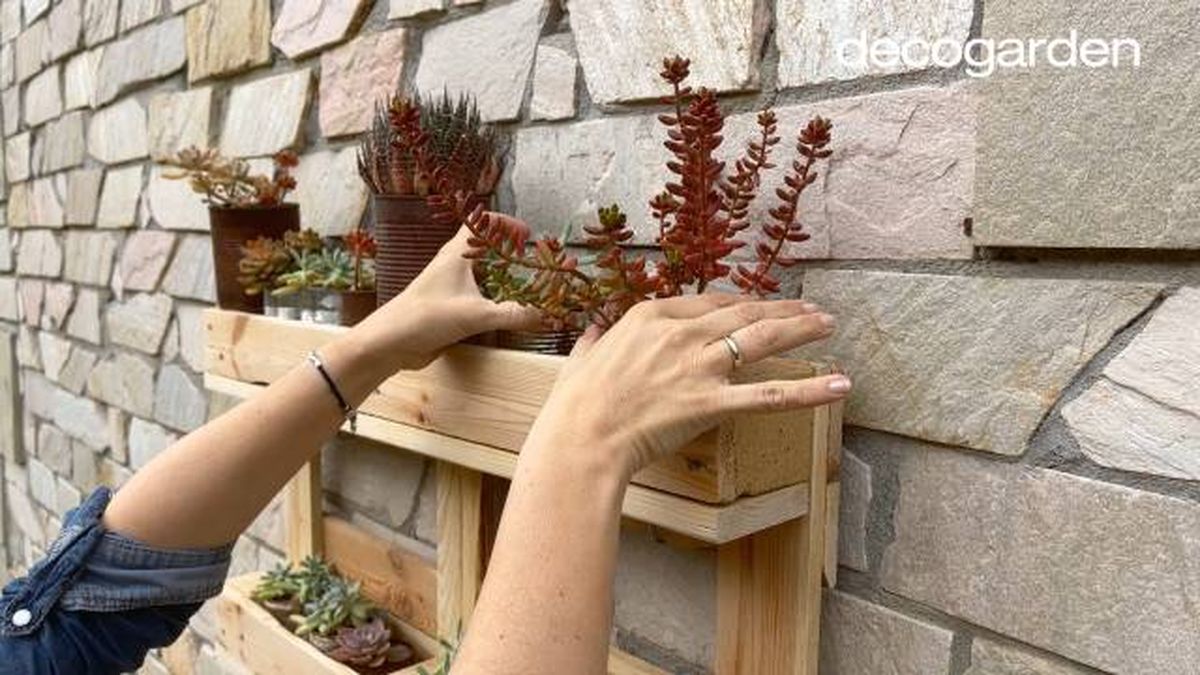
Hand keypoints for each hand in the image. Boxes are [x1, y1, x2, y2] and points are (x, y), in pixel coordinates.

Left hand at [352, 216, 541, 370]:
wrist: (389, 344)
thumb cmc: (425, 318)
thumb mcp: (476, 315)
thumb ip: (514, 314)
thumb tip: (546, 314)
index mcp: (455, 254)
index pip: (480, 222)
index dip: (505, 223)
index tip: (526, 234)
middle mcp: (451, 265)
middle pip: (482, 245)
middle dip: (506, 246)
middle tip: (527, 255)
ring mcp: (448, 287)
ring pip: (479, 270)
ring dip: (499, 271)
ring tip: (522, 280)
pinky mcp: (447, 307)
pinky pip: (475, 294)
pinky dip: (492, 295)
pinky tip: (504, 308)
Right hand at [525, 294, 850, 475]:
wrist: (582, 438)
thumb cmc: (576, 404)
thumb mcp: (581, 360)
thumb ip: (594, 342)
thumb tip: (594, 332)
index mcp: (651, 316)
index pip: (710, 302)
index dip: (742, 302)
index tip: (760, 304)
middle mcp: (681, 333)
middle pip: (744, 313)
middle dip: (783, 309)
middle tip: (811, 309)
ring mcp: (699, 365)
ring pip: (762, 339)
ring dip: (801, 329)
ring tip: (828, 324)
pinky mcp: (711, 402)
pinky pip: (769, 394)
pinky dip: (809, 390)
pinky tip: (839, 386)